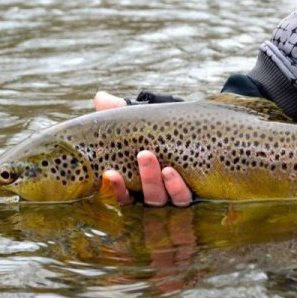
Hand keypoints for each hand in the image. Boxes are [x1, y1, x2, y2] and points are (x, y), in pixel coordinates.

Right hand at [94, 91, 192, 206]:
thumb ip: (121, 112)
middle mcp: (155, 193)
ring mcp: (173, 196)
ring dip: (159, 183)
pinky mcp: (193, 194)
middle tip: (144, 155)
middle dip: (145, 178)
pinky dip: (176, 188)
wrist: (196, 128)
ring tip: (164, 167)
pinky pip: (184, 198)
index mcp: (139, 183)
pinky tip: (171, 172)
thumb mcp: (144, 119)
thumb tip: (100, 98)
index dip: (116, 188)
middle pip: (146, 197)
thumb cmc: (163, 127)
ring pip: (163, 199)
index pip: (124, 195)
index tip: (110, 173)